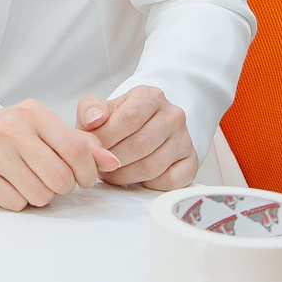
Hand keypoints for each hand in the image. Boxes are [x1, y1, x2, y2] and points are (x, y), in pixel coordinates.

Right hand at [0, 98, 117, 210]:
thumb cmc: (11, 131)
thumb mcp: (45, 127)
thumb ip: (82, 144)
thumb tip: (113, 163)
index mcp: (33, 112)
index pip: (76, 150)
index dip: (88, 172)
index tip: (84, 178)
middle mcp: (11, 129)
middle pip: (60, 179)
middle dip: (64, 187)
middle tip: (54, 179)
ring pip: (40, 196)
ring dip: (41, 195)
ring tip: (29, 179)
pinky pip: (17, 204)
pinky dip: (19, 200)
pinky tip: (11, 184)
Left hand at [77, 86, 199, 189]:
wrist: (145, 127)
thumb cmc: (120, 120)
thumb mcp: (101, 109)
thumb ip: (90, 110)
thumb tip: (94, 120)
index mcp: (151, 96)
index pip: (129, 118)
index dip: (107, 138)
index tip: (93, 148)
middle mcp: (173, 115)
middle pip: (140, 144)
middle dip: (114, 159)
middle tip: (100, 165)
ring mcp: (185, 139)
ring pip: (152, 166)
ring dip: (125, 175)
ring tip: (111, 173)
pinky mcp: (191, 162)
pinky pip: (170, 182)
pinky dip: (148, 184)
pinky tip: (135, 178)